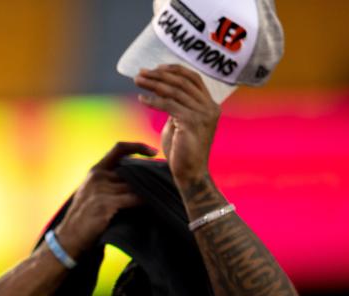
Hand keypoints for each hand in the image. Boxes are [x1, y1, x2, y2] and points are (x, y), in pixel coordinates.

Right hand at [54, 142, 156, 257]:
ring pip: (135, 187)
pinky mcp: (105, 205)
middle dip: (148, 178)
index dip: (138, 146)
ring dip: (148, 192)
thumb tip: (139, 178)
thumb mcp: (93, 192)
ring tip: (160, 197)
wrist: (69, 238)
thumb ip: (110, 182)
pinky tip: (152, 207)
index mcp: (95, 171)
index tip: (154, 152)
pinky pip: (134, 200)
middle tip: (164, 182)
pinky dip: (145, 203)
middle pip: (133, 171)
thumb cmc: (85, 217)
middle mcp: (98, 177)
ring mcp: (100, 190)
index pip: (119, 148)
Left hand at [134, 64, 220, 189]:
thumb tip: (163, 91)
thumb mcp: (181, 123)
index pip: (194, 79)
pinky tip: (141, 98)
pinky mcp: (191, 123)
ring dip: (153, 84)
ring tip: (137, 81)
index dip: (175, 70)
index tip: (156, 68)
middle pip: (182, 82)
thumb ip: (177, 107)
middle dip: (159, 75)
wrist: (190, 174)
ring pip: (174, 91)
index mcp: (210, 106)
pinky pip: (168, 105)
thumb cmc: (182, 152)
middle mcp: (209, 108)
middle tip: (141, 73)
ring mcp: (202, 115)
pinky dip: (153, 100)